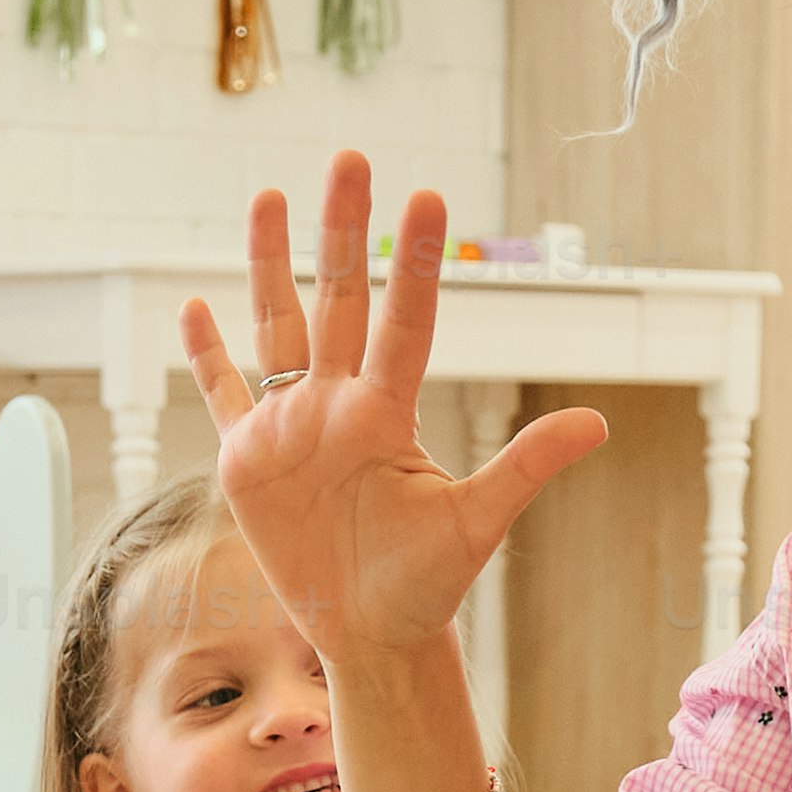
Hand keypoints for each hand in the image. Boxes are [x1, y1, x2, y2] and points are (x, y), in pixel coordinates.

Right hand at [185, 151, 606, 662]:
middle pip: (336, 299)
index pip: (403, 320)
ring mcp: (290, 426)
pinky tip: (193, 306)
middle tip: (351, 156)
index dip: (413, 262)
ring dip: (269, 263)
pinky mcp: (248, 460)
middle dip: (339, 230)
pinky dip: (206, 356)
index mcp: (388, 412)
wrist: (372, 635)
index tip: (427, 196)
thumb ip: (526, 467)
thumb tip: (598, 424)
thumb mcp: (477, 524)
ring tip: (270, 196)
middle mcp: (338, 404)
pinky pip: (224, 395)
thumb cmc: (427, 584)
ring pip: (276, 326)